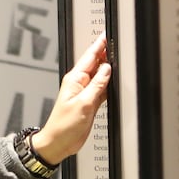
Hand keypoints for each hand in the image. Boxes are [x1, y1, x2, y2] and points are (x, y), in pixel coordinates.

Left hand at [31, 35, 109, 164]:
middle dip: (106, 53)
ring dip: (109, 67)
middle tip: (117, 43)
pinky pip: (102, 88)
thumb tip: (107, 69)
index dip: (99, 45)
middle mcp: (80, 83)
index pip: (90, 57)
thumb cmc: (63, 125)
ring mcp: (85, 92)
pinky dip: (110, 83)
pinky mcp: (90, 102)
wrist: (59, 143)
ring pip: (101, 75)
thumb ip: (97, 85)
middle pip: (96, 64)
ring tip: (119, 57)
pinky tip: (115, 80)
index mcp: (75, 79)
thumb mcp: (83, 103)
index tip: (107, 35)